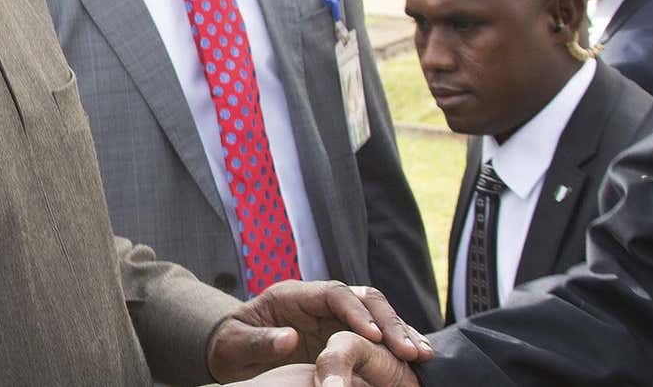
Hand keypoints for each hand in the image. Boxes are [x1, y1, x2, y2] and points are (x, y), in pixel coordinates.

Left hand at [206, 281, 433, 381]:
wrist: (230, 348)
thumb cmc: (229, 344)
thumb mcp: (235, 345)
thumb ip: (260, 340)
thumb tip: (288, 339)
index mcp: (295, 295)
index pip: (334, 294)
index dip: (356, 312)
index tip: (373, 336)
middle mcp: (319, 301)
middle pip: (364, 298)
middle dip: (390, 321)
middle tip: (410, 349)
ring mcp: (333, 316)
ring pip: (377, 313)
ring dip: (400, 330)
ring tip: (423, 354)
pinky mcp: (342, 333)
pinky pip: (376, 333)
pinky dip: (396, 342)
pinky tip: (416, 358)